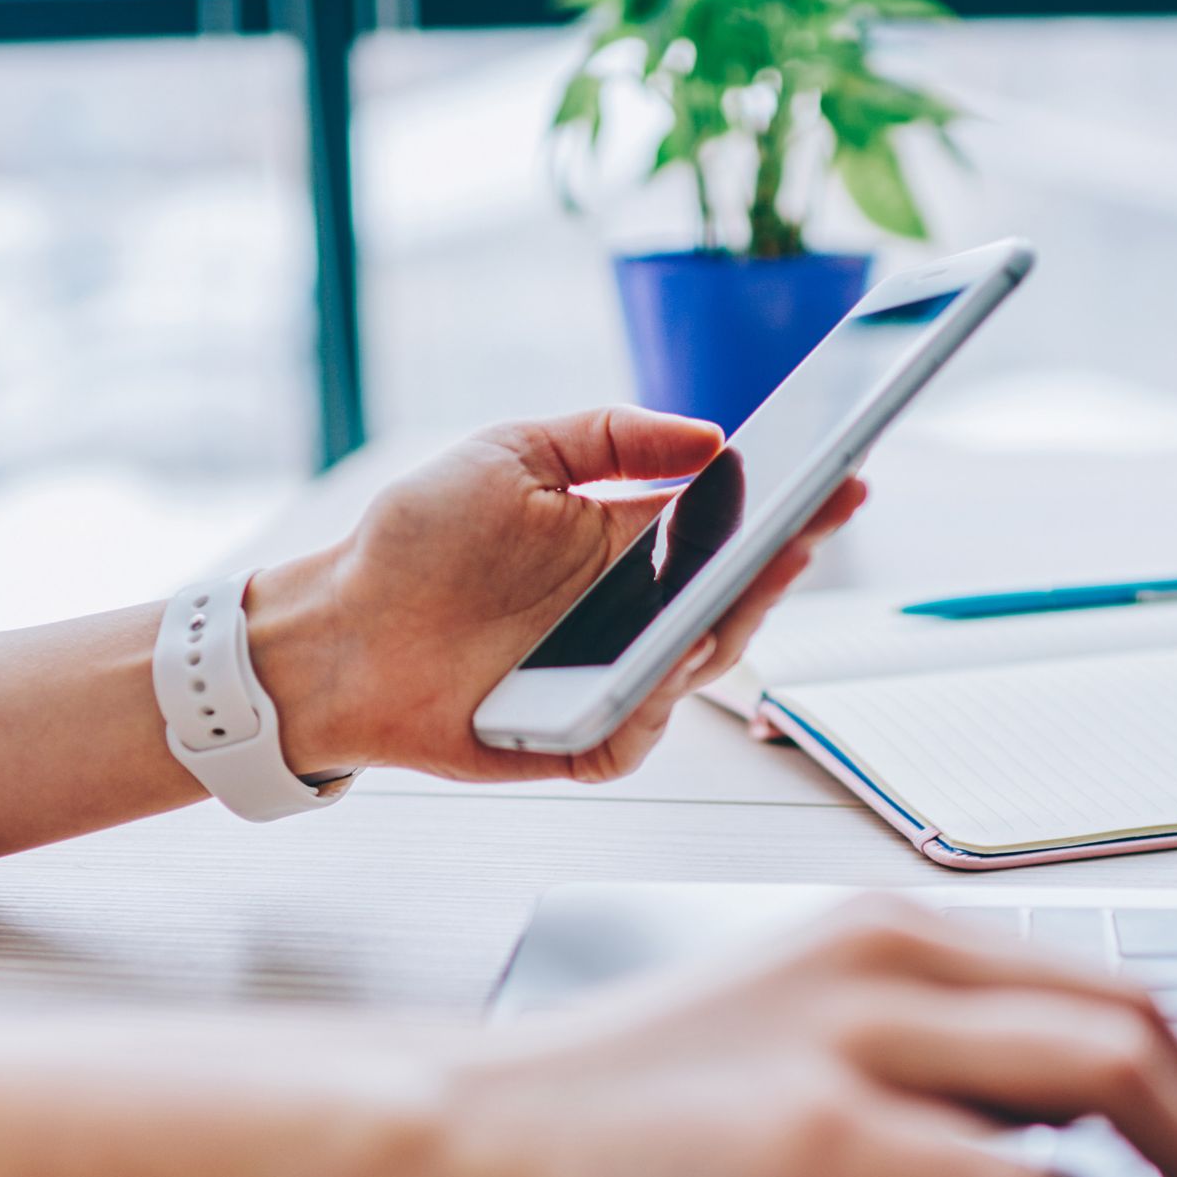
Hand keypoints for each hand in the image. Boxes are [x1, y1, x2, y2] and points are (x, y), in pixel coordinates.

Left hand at [245, 407, 865, 783]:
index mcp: (630, 544)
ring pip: (698, 667)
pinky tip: (664, 669)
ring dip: (726, 627)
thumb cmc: (418, 542)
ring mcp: (613, 680)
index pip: (732, 527)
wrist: (338, 631)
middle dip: (780, 564)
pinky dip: (655, 706)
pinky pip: (638, 732)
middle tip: (809, 528)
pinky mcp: (581, 739)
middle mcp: (633, 616)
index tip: (838, 475)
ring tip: (750, 581)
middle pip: (733, 600)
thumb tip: (711, 437)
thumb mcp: (514, 454)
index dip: (790, 507)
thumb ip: (613, 437)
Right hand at [363, 898, 1176, 1176]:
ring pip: (1106, 1078)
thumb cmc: (616, 1092)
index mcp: (888, 929)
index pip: (1102, 980)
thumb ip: (920, 1049)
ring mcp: (855, 1035)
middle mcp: (889, 957)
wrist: (467, 1122)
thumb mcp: (793, 1027)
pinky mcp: (817, 1132)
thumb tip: (1054, 1115)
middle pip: (1134, 1019)